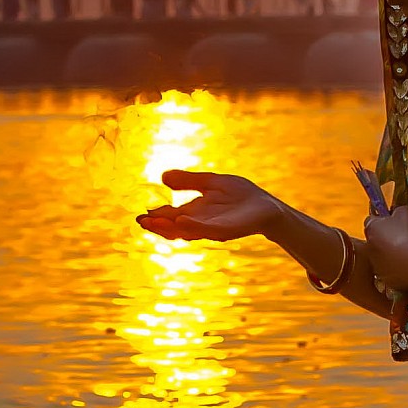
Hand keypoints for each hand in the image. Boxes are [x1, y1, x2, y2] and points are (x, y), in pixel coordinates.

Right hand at [137, 169, 279, 241]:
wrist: (267, 207)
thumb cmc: (241, 196)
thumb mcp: (211, 183)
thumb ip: (189, 181)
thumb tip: (163, 177)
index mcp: (195, 212)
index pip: (170, 216)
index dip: (156, 217)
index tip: (140, 216)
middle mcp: (200, 223)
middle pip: (174, 227)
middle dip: (158, 225)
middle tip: (142, 221)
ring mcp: (212, 228)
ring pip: (187, 231)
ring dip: (170, 228)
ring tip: (154, 222)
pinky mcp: (226, 230)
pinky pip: (207, 229)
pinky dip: (194, 226)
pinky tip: (182, 220)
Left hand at [363, 200, 407, 292]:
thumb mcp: (405, 212)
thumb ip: (397, 211)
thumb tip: (396, 214)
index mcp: (370, 228)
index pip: (370, 219)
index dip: (381, 219)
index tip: (391, 220)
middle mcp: (368, 247)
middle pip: (375, 240)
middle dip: (384, 238)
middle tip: (400, 237)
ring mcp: (376, 265)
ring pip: (381, 257)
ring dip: (389, 255)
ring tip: (406, 253)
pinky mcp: (385, 279)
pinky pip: (390, 272)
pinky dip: (396, 269)